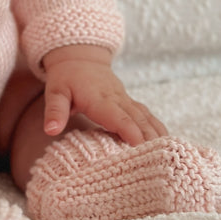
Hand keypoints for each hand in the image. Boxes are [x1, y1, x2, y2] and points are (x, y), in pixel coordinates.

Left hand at [42, 45, 167, 145]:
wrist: (79, 58)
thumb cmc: (65, 78)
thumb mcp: (55, 92)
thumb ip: (55, 111)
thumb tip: (50, 130)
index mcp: (99, 99)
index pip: (118, 117)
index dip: (130, 132)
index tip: (141, 148)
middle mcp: (117, 99)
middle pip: (138, 120)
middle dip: (150, 139)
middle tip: (162, 161)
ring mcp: (126, 100)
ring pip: (146, 117)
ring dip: (158, 134)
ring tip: (169, 155)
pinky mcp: (129, 102)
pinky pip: (146, 115)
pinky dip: (157, 128)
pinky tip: (166, 142)